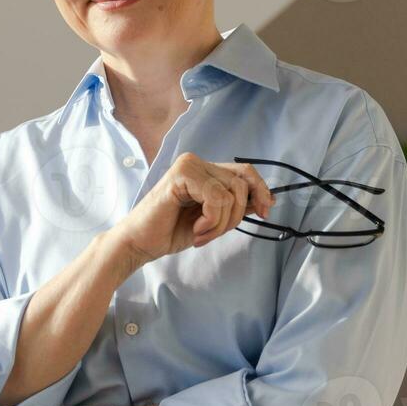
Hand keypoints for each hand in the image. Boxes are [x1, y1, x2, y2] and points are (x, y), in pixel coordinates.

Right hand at [113, 152, 274, 263]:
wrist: (139, 243)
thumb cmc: (169, 231)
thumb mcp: (212, 219)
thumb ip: (235, 206)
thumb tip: (267, 200)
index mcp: (203, 170)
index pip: (245, 172)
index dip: (260, 191)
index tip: (266, 212)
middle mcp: (195, 162)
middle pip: (242, 182)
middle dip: (237, 215)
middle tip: (215, 233)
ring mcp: (187, 166)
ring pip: (231, 193)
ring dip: (221, 223)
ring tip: (201, 234)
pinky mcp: (180, 175)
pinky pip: (216, 198)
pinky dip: (211, 220)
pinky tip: (196, 229)